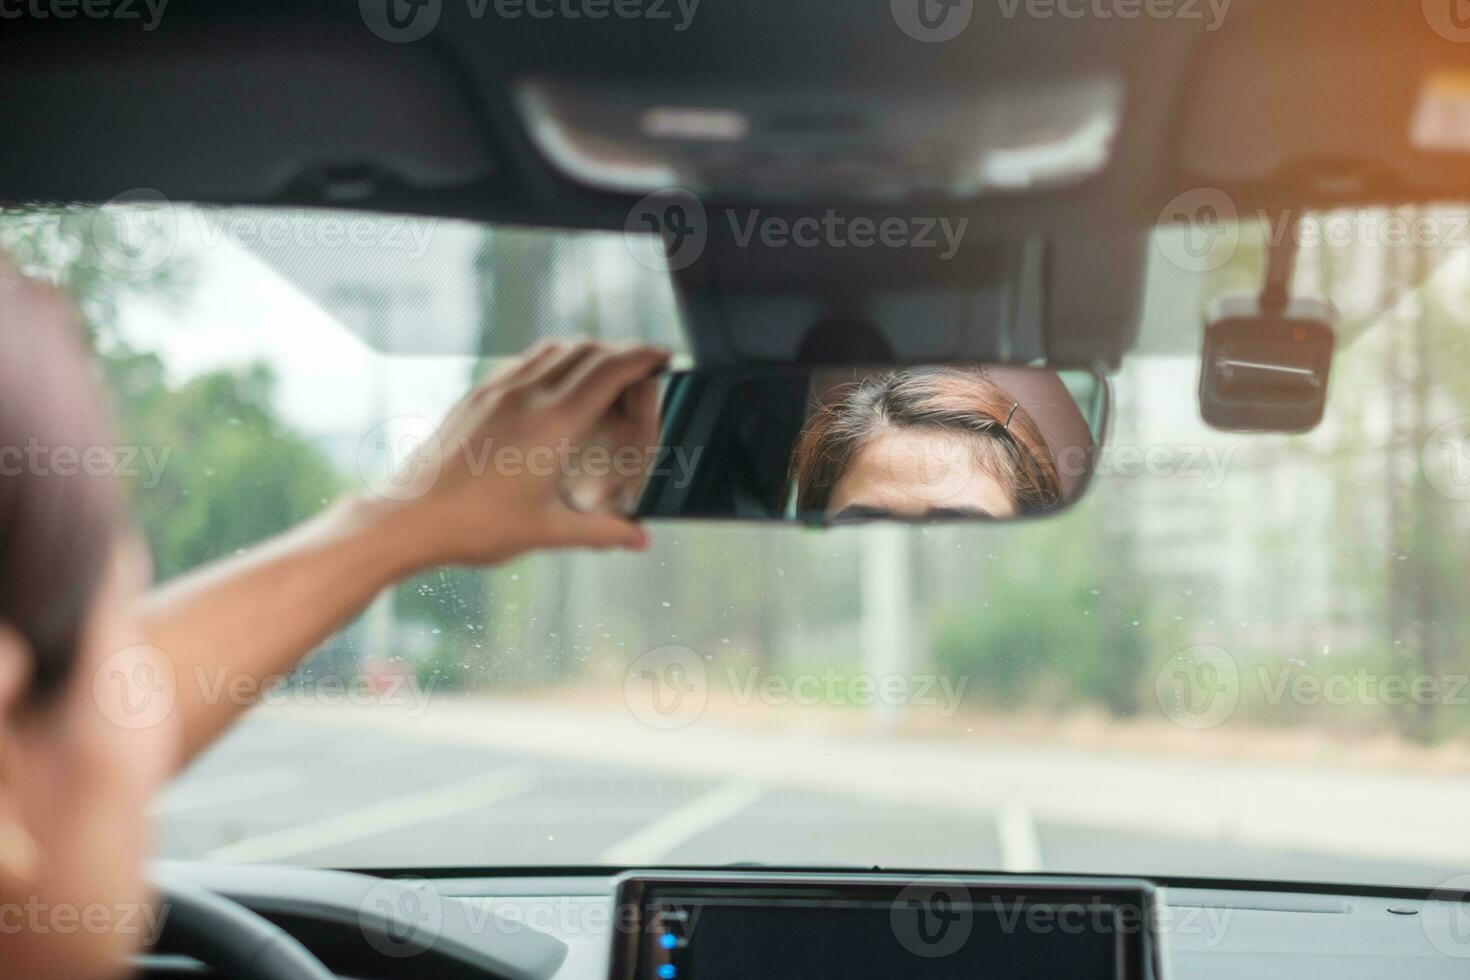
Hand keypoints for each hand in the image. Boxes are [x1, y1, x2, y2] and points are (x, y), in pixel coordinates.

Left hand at [371, 341, 669, 567]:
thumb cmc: (477, 527)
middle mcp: (527, 395)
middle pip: (587, 350)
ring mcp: (497, 390)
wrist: (408, 518)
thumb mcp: (548, 531)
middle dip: (621, 352)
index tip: (664, 356)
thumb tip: (639, 540)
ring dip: (586, 351)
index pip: (611, 370)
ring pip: (553, 349)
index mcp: (554, 423)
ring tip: (604, 369)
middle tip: (642, 366)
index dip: (643, 356)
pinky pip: (523, 362)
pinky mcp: (475, 396)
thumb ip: (601, 531)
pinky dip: (551, 360)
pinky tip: (553, 384)